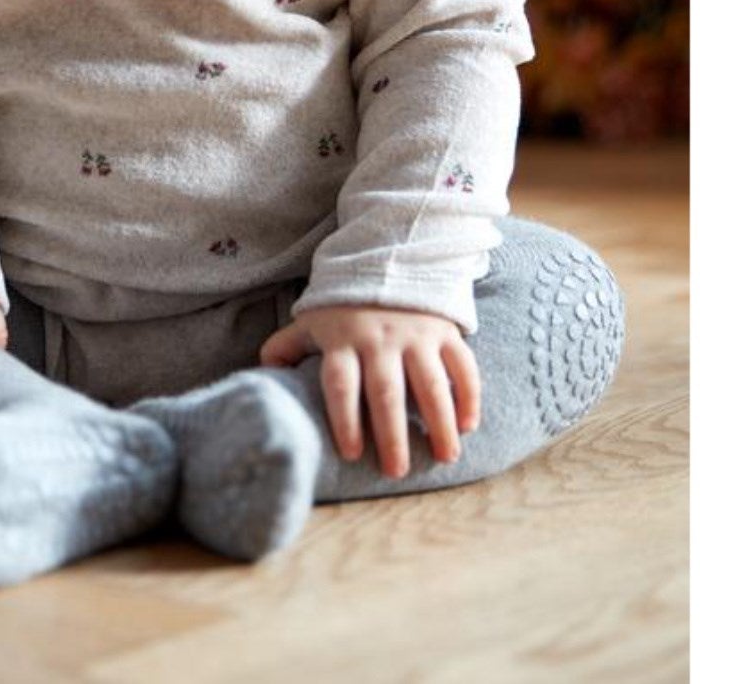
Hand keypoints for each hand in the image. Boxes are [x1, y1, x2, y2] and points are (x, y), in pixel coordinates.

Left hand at [259, 305, 480, 477]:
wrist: (387, 258)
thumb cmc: (344, 305)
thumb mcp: (311, 320)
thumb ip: (285, 347)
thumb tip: (261, 374)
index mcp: (343, 339)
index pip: (340, 383)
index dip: (345, 419)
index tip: (352, 453)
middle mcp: (380, 338)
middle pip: (386, 391)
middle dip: (392, 434)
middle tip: (395, 471)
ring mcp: (416, 334)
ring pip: (430, 383)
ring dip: (440, 422)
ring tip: (445, 457)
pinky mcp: (444, 331)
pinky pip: (462, 365)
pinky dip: (468, 395)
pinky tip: (469, 426)